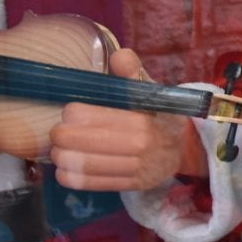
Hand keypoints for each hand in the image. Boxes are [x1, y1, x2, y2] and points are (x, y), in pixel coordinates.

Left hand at [48, 49, 197, 192]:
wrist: (185, 147)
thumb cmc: (159, 114)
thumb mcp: (150, 90)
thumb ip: (132, 73)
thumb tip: (119, 55)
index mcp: (141, 120)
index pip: (93, 117)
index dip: (74, 114)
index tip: (68, 111)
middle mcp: (139, 146)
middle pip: (85, 143)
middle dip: (63, 137)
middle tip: (56, 132)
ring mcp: (136, 169)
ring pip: (86, 166)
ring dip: (64, 158)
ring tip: (58, 150)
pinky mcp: (131, 185)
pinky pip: (93, 184)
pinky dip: (72, 177)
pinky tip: (65, 168)